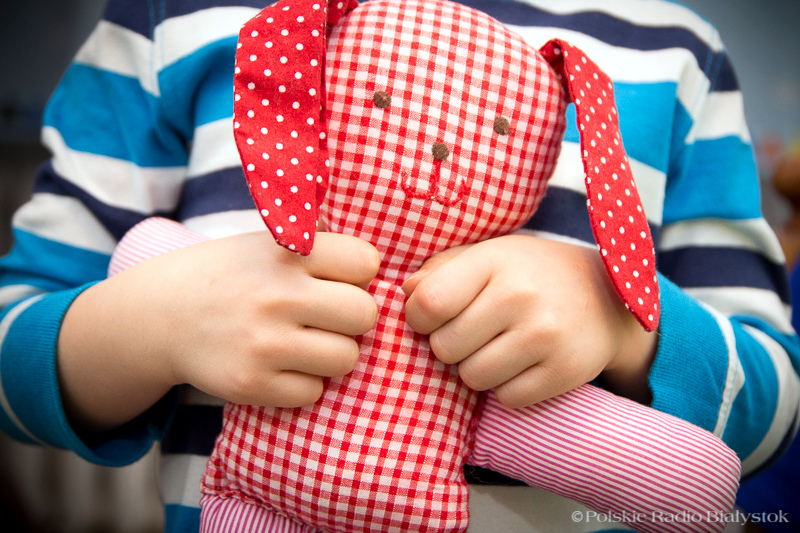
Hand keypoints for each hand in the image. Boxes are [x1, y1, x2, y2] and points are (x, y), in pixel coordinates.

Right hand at [58, 231, 379, 431]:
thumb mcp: (269, 243)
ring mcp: (263, 342)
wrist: (162, 314)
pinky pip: (313, 392)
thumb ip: (321, 249)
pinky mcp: (250, 383)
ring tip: (308, 342)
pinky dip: (305, 383)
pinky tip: (284, 365)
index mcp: (285, 252)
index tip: (343, 278)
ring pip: (346, 358)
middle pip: (364, 314)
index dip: (361, 273)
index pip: (366, 262)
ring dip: (334, 353)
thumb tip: (386, 270)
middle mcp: (276, 295)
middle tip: (331, 317)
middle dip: (354, 318)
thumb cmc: (233, 276)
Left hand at [402, 234, 656, 407]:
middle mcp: (519, 296)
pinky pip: (507, 398)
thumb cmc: (531, 274)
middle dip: (450, 346)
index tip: (432, 317)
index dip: (418, 318)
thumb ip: (441, 270)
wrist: (609, 295)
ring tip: (498, 348)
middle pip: (444, 348)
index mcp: (493, 260)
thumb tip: (405, 294)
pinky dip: (508, 388)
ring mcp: (545, 335)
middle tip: (473, 333)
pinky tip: (523, 364)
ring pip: (472, 378)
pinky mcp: (565, 371)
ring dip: (477, 369)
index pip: (428, 303)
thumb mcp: (488, 255)